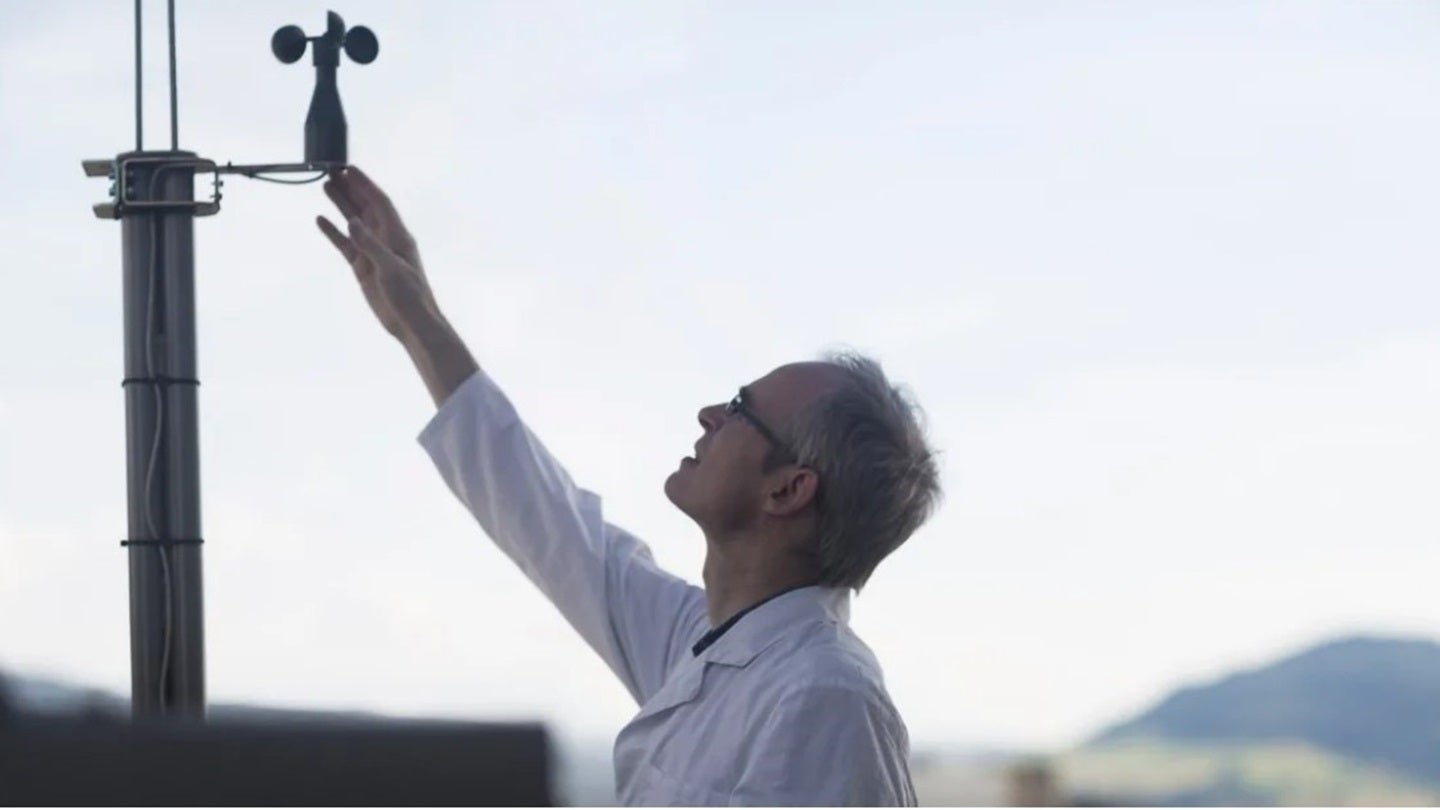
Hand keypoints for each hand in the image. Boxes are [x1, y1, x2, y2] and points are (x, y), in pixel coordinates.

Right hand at [317, 166, 438, 341]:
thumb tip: (352, 221)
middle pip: (365, 207)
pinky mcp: (363, 267)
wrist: (410, 323)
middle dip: (350, 188)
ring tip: (324, 186)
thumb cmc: (410, 296)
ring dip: (341, 204)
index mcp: (398, 235)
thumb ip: (371, 245)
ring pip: (353, 222)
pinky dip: (333, 232)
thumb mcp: (391, 269)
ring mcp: (372, 252)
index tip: (349, 168)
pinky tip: (321, 220)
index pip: (380, 202)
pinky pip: (345, 244)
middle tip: (330, 170)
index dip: (365, 184)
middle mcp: (385, 239)